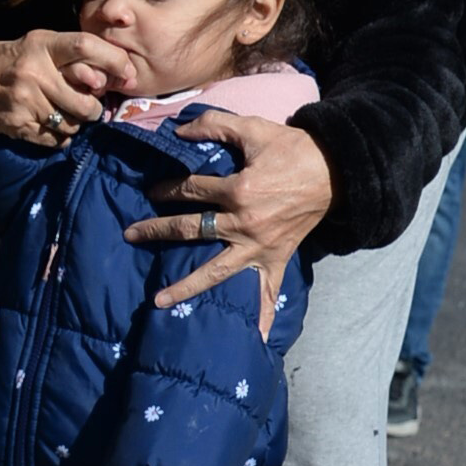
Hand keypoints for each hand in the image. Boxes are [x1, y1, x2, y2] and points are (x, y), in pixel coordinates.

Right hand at [0, 31, 137, 165]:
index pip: (85, 46)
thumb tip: (105, 74)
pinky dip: (57, 138)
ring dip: (74, 124)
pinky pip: (54, 139)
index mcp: (39, 46)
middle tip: (90, 107)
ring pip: (72, 124)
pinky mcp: (18, 125)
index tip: (128, 74)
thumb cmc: (2, 62)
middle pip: (86, 100)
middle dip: (94, 109)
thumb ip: (65, 55)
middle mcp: (34, 73)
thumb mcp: (31, 46)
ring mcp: (26, 102)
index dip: (113, 60)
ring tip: (60, 115)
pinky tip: (45, 126)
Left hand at [122, 115, 333, 331]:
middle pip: (191, 230)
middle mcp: (244, 224)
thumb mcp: (253, 129)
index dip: (168, 188)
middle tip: (130, 235)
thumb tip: (178, 131)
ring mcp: (259, 246)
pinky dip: (262, 316)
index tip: (152, 192)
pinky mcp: (276, 258)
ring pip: (215, 271)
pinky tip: (252, 340)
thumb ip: (214, 125)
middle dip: (157, 231)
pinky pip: (268, 291)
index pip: (190, 190)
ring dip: (186, 286)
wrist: (335, 170)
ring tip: (158, 301)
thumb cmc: (292, 149)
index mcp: (238, 191)